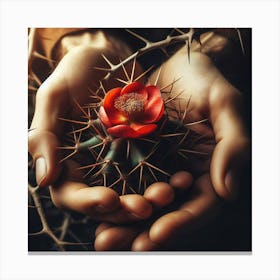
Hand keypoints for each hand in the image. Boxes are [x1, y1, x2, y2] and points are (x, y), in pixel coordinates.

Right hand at [28, 32, 164, 222]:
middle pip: (106, 202)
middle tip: (144, 208)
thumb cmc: (76, 72)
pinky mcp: (145, 150)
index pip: (71, 194)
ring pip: (134, 191)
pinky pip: (157, 170)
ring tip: (166, 196)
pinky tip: (181, 179)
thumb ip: (44, 135)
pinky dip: (167, 178)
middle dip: (124, 209)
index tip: (108, 199)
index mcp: (68, 161)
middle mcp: (95, 167)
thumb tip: (44, 179)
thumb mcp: (55, 96)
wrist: (109, 56)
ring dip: (149, 199)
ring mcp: (122, 160)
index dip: (87, 202)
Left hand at [94, 43, 249, 249]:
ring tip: (101, 238)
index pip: (200, 206)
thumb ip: (234, 145)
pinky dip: (112, 195)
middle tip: (116, 244)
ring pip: (143, 203)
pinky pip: (124, 180)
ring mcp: (160, 167)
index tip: (156, 235)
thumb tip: (227, 192)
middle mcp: (185, 174)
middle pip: (167, 213)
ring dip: (122, 222)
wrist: (175, 63)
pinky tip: (94, 206)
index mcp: (210, 169)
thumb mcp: (225, 104)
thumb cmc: (204, 80)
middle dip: (142, 231)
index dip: (181, 223)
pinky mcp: (137, 156)